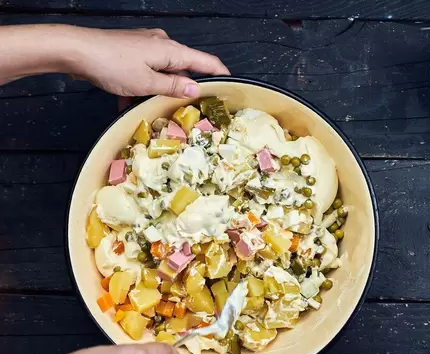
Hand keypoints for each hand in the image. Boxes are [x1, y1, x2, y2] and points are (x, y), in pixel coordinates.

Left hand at [0, 25, 228, 97]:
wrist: (74, 50)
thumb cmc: (112, 64)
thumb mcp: (146, 82)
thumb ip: (173, 86)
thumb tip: (195, 87)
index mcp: (171, 50)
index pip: (206, 61)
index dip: (220, 73)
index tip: (231, 85)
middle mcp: (161, 44)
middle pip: (183, 68)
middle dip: (183, 89)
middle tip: (188, 109)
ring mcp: (145, 46)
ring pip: (161, 72)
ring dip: (158, 91)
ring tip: (151, 110)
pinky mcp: (130, 51)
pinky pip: (145, 71)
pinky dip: (141, 86)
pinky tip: (128, 102)